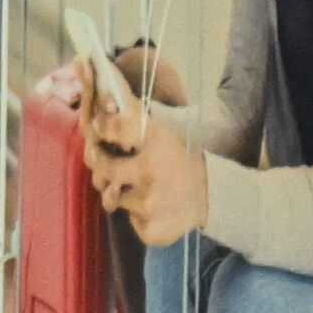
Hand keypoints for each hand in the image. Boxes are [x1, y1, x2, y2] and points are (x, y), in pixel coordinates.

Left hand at [87, 112, 209, 247]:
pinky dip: (137, 216)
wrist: (213, 196)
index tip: (98, 128)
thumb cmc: (179, 160)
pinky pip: (127, 221)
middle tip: (111, 165)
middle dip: (102, 165)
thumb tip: (103, 81)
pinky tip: (155, 208)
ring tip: (145, 187)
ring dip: (121, 193)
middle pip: (101, 168)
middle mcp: (151, 174)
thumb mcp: (162, 133)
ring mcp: (150, 205)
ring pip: (112, 197)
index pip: (115, 128)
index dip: (103, 127)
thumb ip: (131, 113)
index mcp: (157, 144)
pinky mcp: (152, 230)